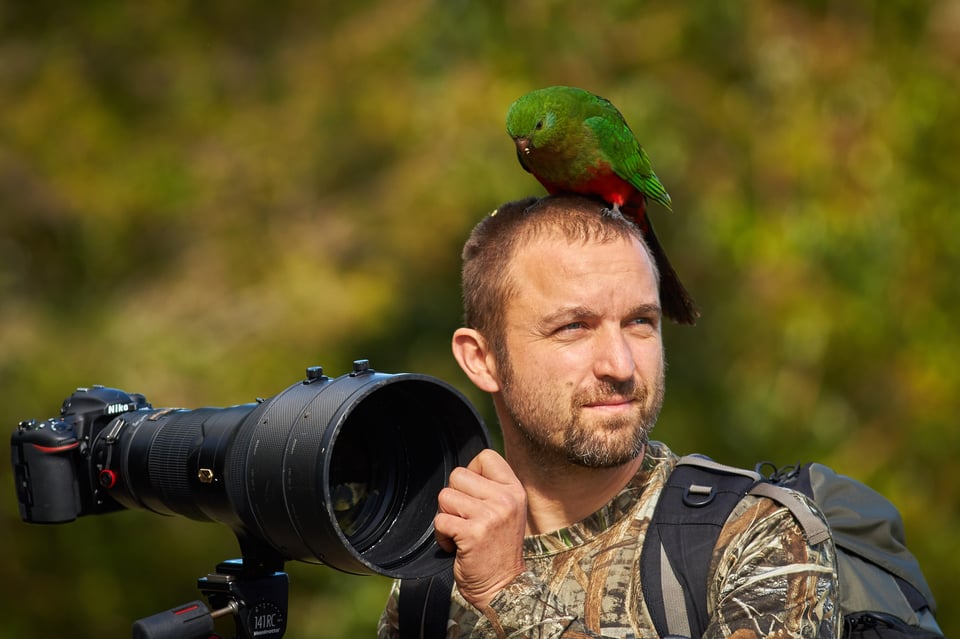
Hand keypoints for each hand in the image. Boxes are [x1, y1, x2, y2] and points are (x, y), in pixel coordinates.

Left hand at [434, 449, 526, 608]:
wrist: (504, 588)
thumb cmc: (499, 550)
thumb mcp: (507, 511)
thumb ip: (492, 488)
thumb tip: (465, 470)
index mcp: (514, 490)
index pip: (485, 456)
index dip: (471, 472)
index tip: (473, 495)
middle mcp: (505, 500)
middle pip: (458, 475)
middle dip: (453, 497)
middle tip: (465, 518)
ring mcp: (490, 516)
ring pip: (445, 496)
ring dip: (446, 517)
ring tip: (462, 532)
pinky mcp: (472, 533)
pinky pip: (440, 520)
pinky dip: (442, 536)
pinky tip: (457, 545)